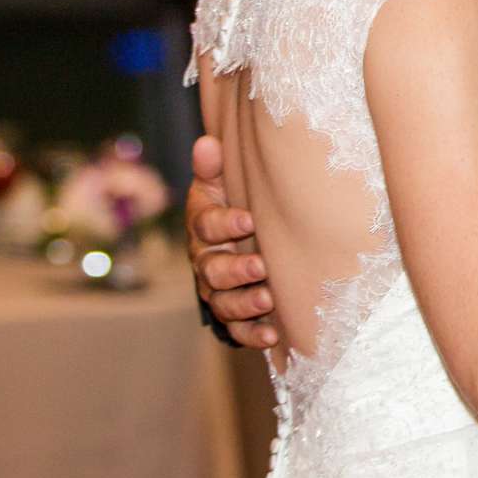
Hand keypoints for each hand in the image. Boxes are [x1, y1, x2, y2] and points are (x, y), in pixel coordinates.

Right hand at [186, 134, 278, 348]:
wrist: (237, 242)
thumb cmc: (233, 208)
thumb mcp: (221, 186)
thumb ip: (214, 168)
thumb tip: (208, 142)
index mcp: (205, 227)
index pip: (206, 225)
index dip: (224, 223)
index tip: (249, 219)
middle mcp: (207, 261)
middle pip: (212, 269)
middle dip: (235, 269)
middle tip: (260, 265)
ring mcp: (218, 291)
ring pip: (223, 301)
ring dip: (245, 303)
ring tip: (267, 300)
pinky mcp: (234, 314)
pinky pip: (237, 329)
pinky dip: (252, 334)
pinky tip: (272, 335)